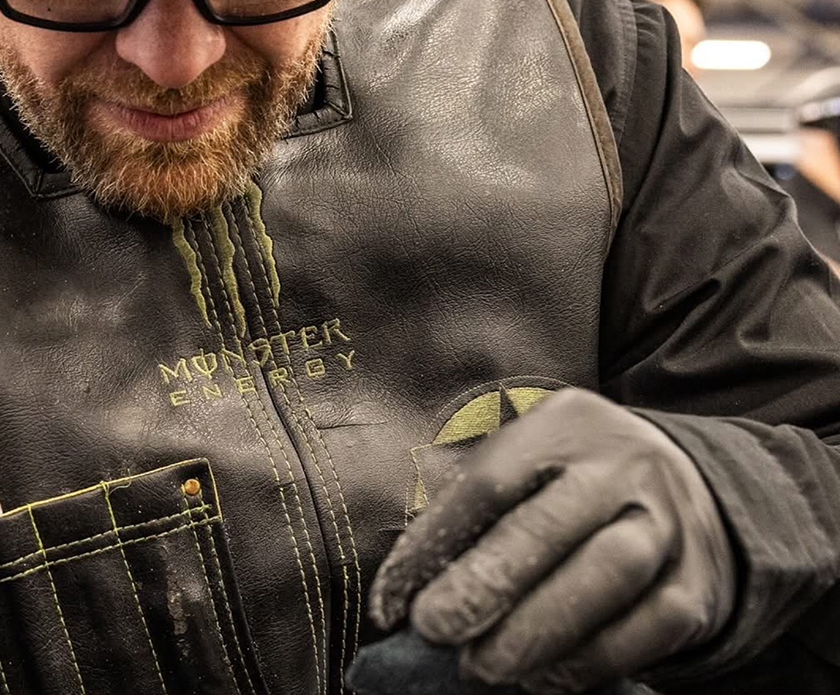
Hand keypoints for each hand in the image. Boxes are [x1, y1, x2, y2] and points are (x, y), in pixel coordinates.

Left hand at [369, 389, 735, 692]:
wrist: (687, 488)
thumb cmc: (569, 482)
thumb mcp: (526, 462)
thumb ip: (470, 509)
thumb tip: (403, 588)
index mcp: (564, 423)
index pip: (491, 480)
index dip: (437, 540)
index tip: (394, 597)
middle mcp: (623, 464)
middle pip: (551, 523)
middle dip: (488, 583)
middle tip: (435, 628)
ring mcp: (669, 521)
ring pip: (608, 574)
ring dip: (539, 630)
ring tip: (484, 666)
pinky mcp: (698, 582)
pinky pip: (648, 627)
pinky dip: (591, 660)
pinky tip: (543, 679)